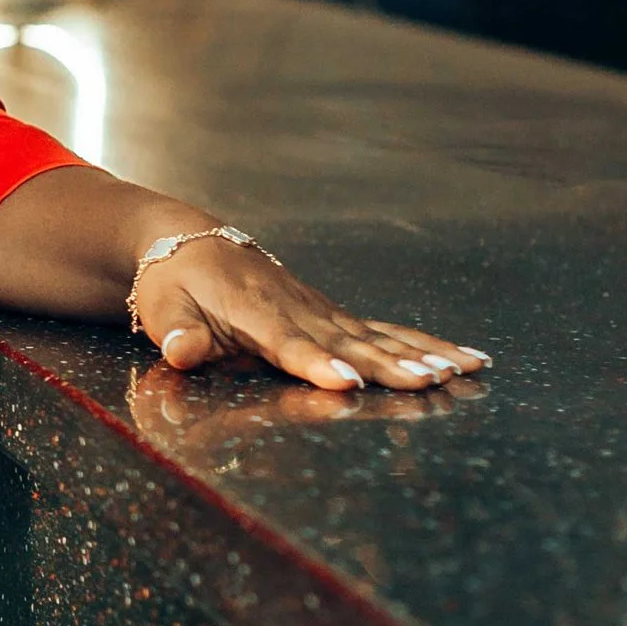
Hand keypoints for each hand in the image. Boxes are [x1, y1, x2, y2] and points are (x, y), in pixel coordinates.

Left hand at [135, 233, 489, 394]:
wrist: (193, 243)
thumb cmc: (174, 281)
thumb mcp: (161, 307)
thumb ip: (177, 331)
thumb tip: (182, 351)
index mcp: (253, 308)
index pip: (287, 340)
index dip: (316, 361)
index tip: (346, 381)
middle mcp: (297, 307)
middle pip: (348, 340)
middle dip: (389, 363)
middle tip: (429, 382)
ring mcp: (321, 311)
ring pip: (378, 335)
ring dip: (421, 354)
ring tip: (463, 372)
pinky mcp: (335, 317)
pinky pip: (385, 333)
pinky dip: (424, 345)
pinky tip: (465, 360)